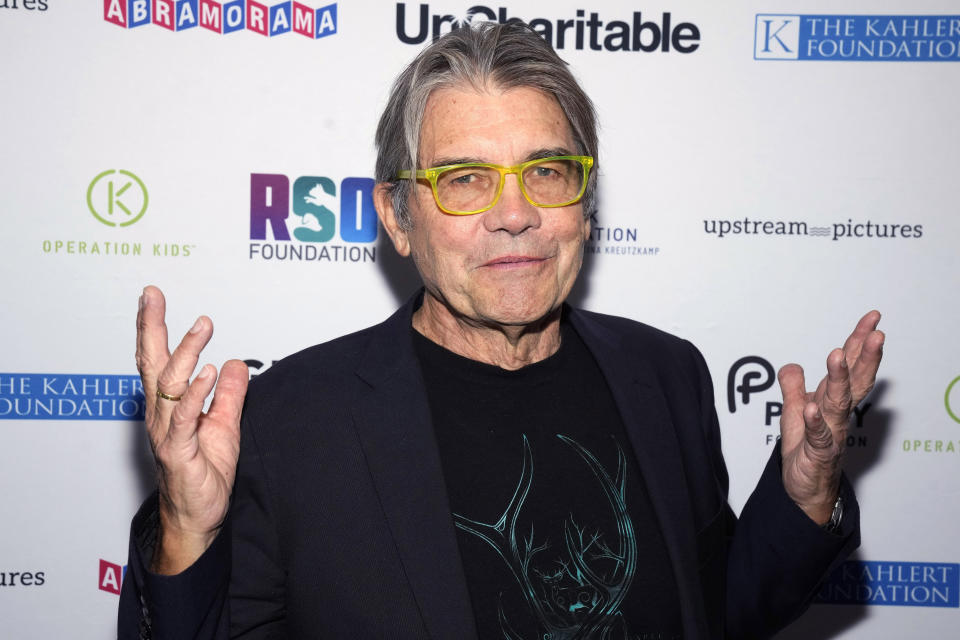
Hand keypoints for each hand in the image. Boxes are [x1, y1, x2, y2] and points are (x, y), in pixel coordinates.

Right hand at [135, 285, 248, 573]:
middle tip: (153, 295)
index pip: (158, 359)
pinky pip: (185, 419)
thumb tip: (233, 364)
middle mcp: (161, 415)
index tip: (152, 297)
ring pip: (170, 385)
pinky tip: (206, 372)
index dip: (154, 328)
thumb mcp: (224, 425)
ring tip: (203, 325)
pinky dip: (195, 394)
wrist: (198, 518)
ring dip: (186, 352)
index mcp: (168, 406)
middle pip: (152, 364)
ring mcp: (167, 432)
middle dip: (152, 327)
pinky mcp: (179, 452)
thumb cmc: (204, 475)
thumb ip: (227, 394)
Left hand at [778, 311, 883, 524]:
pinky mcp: (818, 453)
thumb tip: (792, 365)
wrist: (804, 490)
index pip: (850, 367)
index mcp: (832, 401)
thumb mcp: (793, 413)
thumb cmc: (805, 451)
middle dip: (864, 356)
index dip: (859, 342)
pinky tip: (811, 408)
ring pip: (837, 404)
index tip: (872, 319)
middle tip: (875, 333)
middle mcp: (836, 414)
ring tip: (837, 355)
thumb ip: (794, 389)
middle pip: (854, 381)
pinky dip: (814, 422)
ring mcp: (830, 433)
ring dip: (838, 379)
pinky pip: (817, 436)